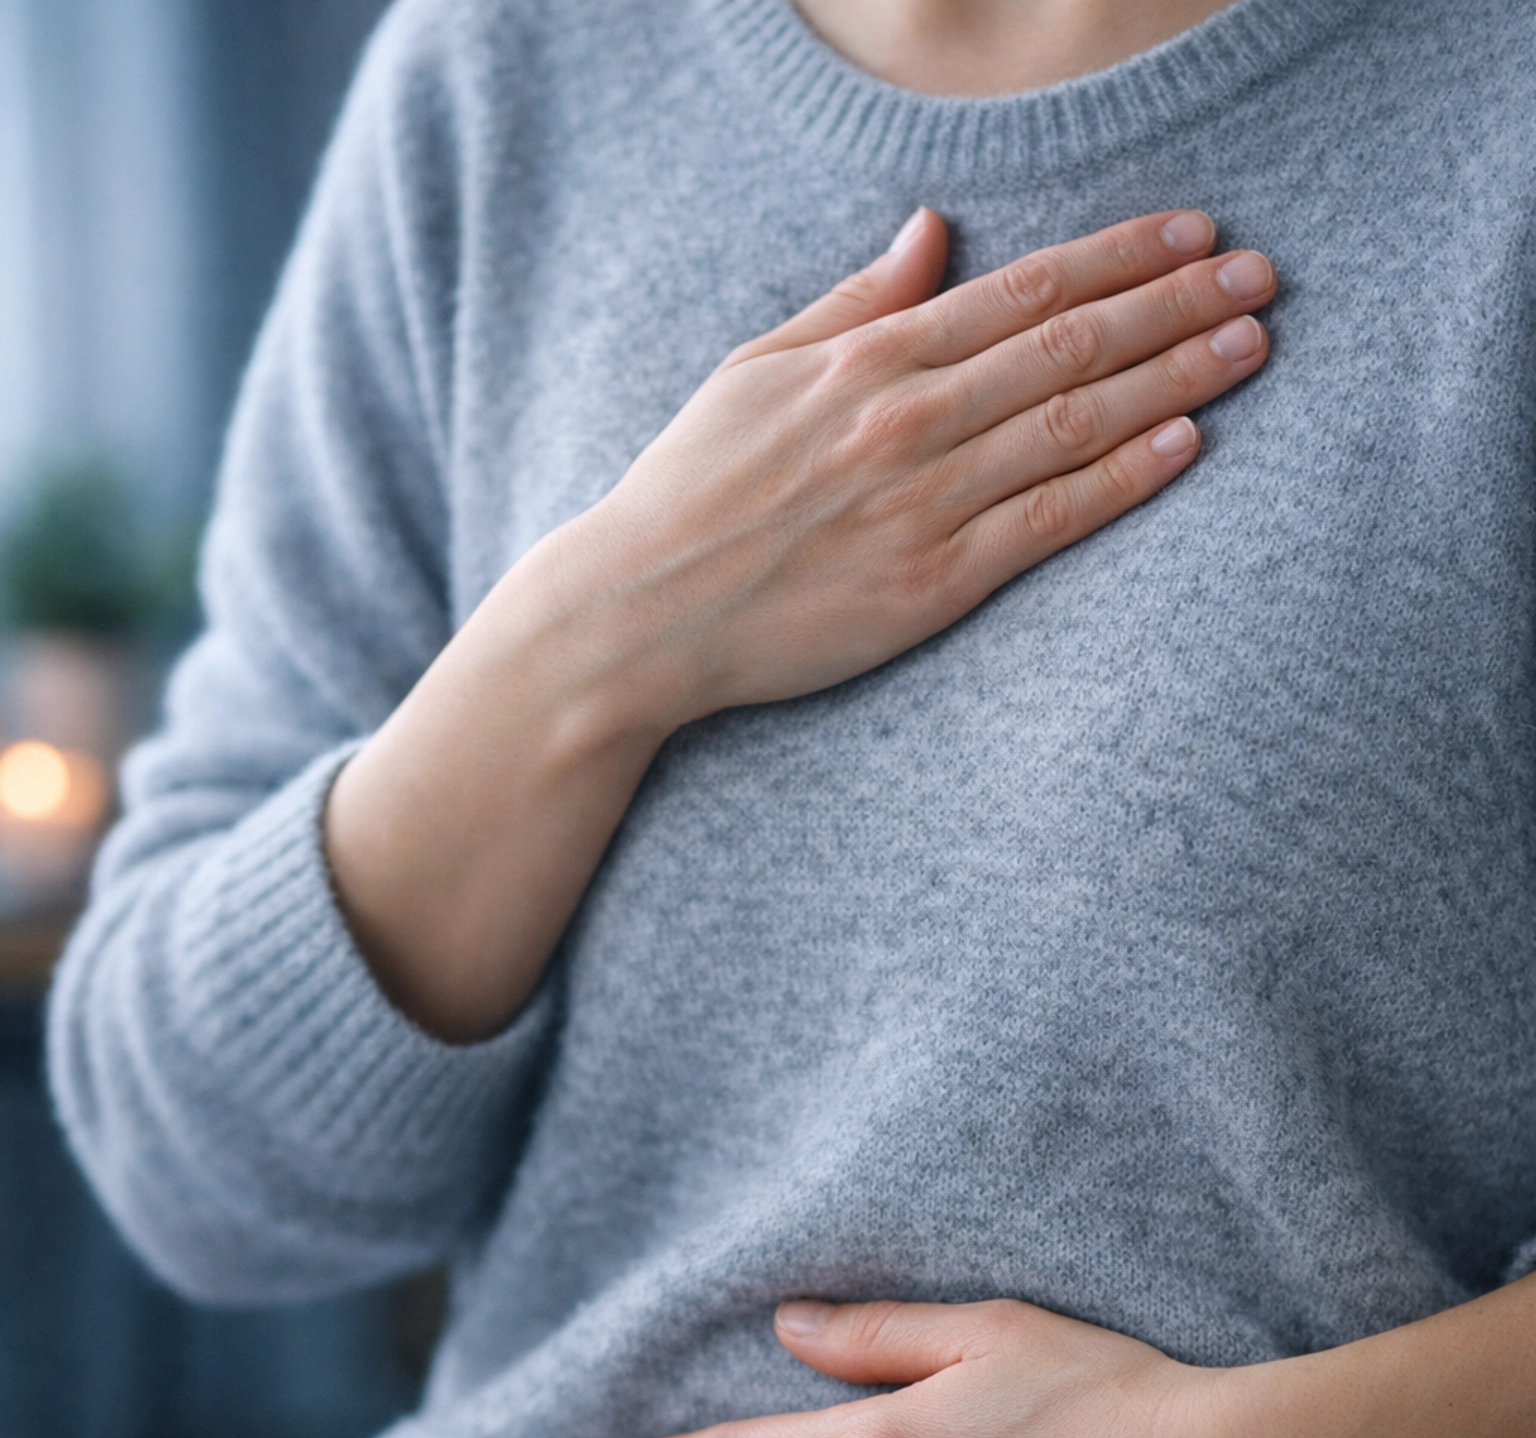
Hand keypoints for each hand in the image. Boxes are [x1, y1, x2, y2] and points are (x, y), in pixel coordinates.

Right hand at [328, 207, 1272, 1039]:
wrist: (637, 615)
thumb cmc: (689, 491)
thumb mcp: (755, 369)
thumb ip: (854, 301)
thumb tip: (934, 235)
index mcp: (867, 357)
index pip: (1023, 290)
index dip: (1121, 255)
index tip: (1194, 230)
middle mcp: (907, 418)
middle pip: (1070, 345)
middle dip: (1177, 303)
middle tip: (1262, 275)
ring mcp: (924, 503)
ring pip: (1074, 423)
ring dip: (1175, 377)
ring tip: (1251, 344)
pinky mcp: (932, 586)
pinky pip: (1049, 522)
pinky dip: (1122, 479)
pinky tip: (1187, 444)